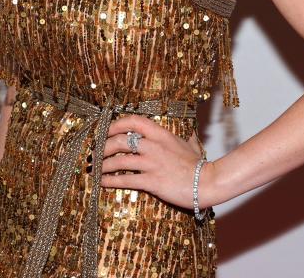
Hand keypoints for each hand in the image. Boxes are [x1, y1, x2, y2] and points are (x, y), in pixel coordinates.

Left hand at [99, 114, 220, 210]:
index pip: (134, 121)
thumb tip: (189, 135)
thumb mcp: (191, 146)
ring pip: (119, 161)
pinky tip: (103, 182)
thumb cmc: (199, 166)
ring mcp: (152, 163)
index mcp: (161, 134)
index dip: (117, 124)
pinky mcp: (152, 181)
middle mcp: (154, 146)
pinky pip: (126, 179)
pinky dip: (111, 181)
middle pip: (120, 141)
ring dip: (103, 165)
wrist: (207, 183)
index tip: (106, 130)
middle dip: (103, 147)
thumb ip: (186, 139)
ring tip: (95, 169)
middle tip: (95, 153)